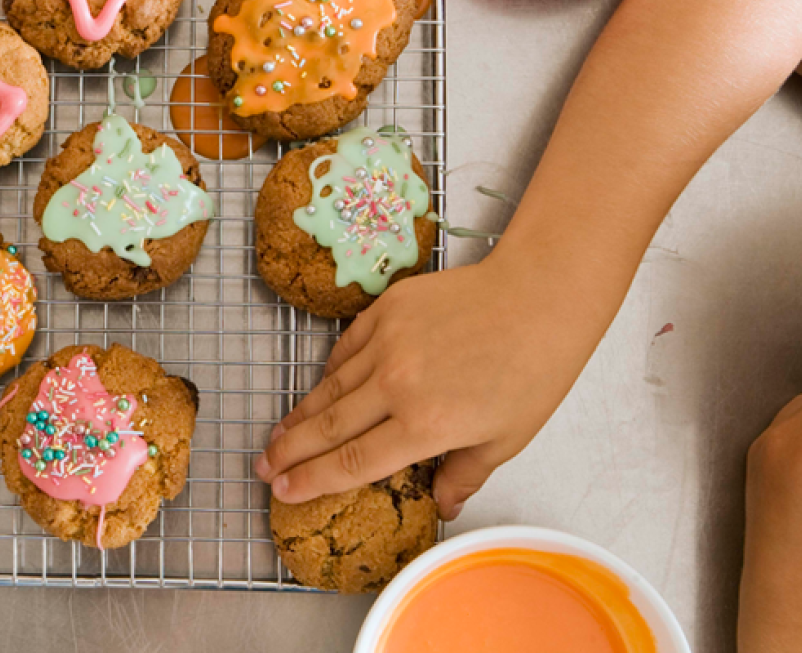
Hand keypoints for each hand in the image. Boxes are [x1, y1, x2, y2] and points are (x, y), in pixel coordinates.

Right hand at [254, 254, 597, 517]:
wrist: (538, 295)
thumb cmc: (533, 370)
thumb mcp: (505, 438)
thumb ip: (463, 474)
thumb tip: (441, 506)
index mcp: (426, 423)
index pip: (354, 461)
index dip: (314, 480)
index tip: (286, 492)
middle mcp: (397, 383)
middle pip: (329, 427)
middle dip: (290, 452)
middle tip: (263, 468)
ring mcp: (387, 342)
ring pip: (329, 386)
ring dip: (301, 415)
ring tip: (278, 436)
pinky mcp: (386, 309)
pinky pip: (346, 348)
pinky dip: (329, 372)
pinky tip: (319, 389)